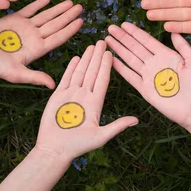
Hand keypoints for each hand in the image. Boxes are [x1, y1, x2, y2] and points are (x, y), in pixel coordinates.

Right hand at [0, 0, 83, 87]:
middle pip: (56, 25)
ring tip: (70, 2)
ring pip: (46, 16)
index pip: (59, 37)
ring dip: (58, 9)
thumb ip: (36, 77)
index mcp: (38, 49)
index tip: (81, 21)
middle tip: (81, 7)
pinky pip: (30, 10)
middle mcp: (34, 37)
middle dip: (68, 16)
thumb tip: (53, 85)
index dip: (70, 29)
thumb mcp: (17, 73)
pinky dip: (38, 4)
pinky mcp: (14, 19)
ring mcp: (25, 28)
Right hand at [35, 41, 137, 159]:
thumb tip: (136, 120)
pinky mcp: (59, 96)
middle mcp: (85, 96)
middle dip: (98, 57)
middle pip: (93, 72)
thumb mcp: (100, 136)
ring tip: (91, 46)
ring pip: (81, 72)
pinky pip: (66, 78)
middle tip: (103, 42)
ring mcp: (72, 95)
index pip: (103, 80)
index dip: (107, 66)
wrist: (55, 149)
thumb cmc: (78, 146)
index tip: (111, 54)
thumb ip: (117, 126)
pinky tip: (76, 58)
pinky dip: (71, 68)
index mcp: (96, 103)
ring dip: (86, 59)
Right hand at [105, 22, 190, 127]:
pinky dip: (120, 68)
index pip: (147, 41)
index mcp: (166, 55)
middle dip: (123, 38)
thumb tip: (173, 32)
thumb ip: (183, 46)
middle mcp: (155, 64)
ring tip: (107, 40)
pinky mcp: (145, 89)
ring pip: (130, 59)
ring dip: (119, 49)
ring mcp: (149, 76)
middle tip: (110, 28)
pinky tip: (111, 60)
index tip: (124, 24)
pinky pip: (130, 76)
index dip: (135, 32)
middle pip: (135, 48)